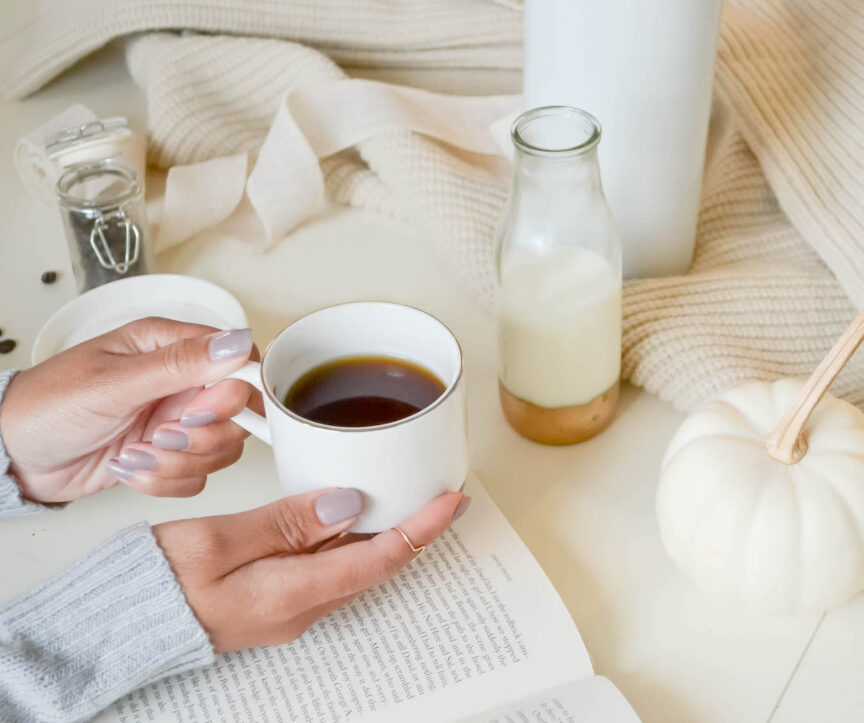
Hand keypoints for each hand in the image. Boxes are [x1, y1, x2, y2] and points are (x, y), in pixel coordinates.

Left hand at [0, 317, 257, 502]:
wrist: (12, 455)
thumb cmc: (46, 406)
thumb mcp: (114, 382)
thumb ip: (179, 365)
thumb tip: (236, 343)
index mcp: (169, 347)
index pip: (239, 362)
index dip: (235, 392)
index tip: (201, 410)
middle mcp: (178, 383)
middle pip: (236, 413)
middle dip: (203, 436)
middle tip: (161, 436)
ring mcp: (174, 420)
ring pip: (221, 449)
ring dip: (179, 462)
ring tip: (136, 454)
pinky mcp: (167, 456)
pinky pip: (198, 477)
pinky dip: (165, 481)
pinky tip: (130, 467)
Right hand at [154, 487, 469, 652]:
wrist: (120, 623)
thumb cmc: (157, 582)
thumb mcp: (219, 540)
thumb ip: (287, 522)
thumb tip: (348, 504)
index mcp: (292, 594)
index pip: (379, 559)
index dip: (422, 528)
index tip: (451, 499)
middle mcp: (301, 608)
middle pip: (375, 564)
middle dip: (414, 529)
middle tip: (440, 491)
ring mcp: (290, 607)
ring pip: (354, 565)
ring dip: (386, 534)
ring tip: (408, 495)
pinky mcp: (276, 598)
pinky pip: (329, 567)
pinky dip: (351, 540)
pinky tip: (351, 514)